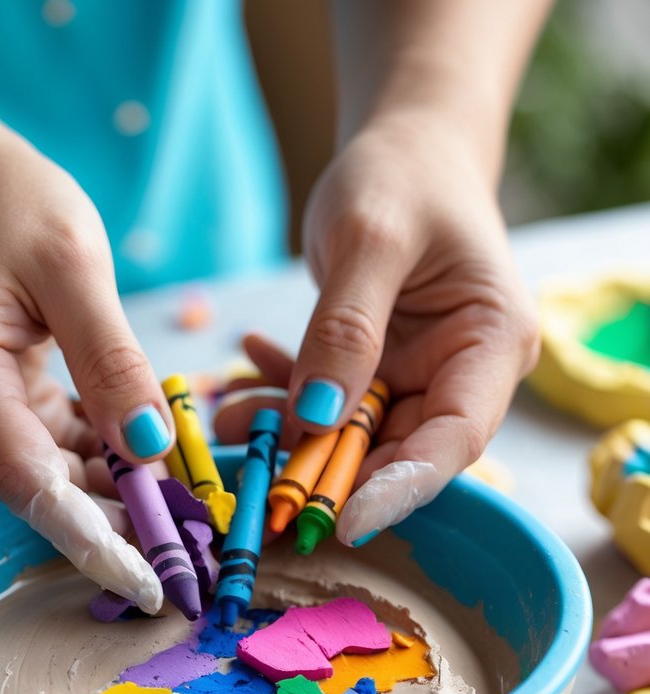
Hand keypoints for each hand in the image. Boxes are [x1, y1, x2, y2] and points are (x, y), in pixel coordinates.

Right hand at [0, 114, 171, 610]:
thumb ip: (111, 360)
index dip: (94, 542)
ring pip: (59, 476)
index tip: (151, 585)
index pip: (32, 487)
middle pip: (49, 492)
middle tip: (201, 554)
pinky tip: (160, 466)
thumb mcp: (71, 264)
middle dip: (125, 527)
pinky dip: (109, 459)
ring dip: (124, 496)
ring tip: (196, 516)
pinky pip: (59, 448)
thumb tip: (150, 446)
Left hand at [215, 115, 539, 543]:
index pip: (456, 437)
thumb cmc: (404, 174)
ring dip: (291, 435)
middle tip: (263, 481)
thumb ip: (344, 330)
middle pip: (400, 448)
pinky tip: (244, 373)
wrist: (405, 146)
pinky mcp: (379, 372)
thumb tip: (316, 418)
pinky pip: (328, 404)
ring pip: (353, 434)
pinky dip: (284, 396)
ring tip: (231, 421)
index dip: (401, 485)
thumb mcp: (370, 241)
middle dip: (328, 469)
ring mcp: (418, 376)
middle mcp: (462, 373)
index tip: (345, 519)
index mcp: (491, 343)